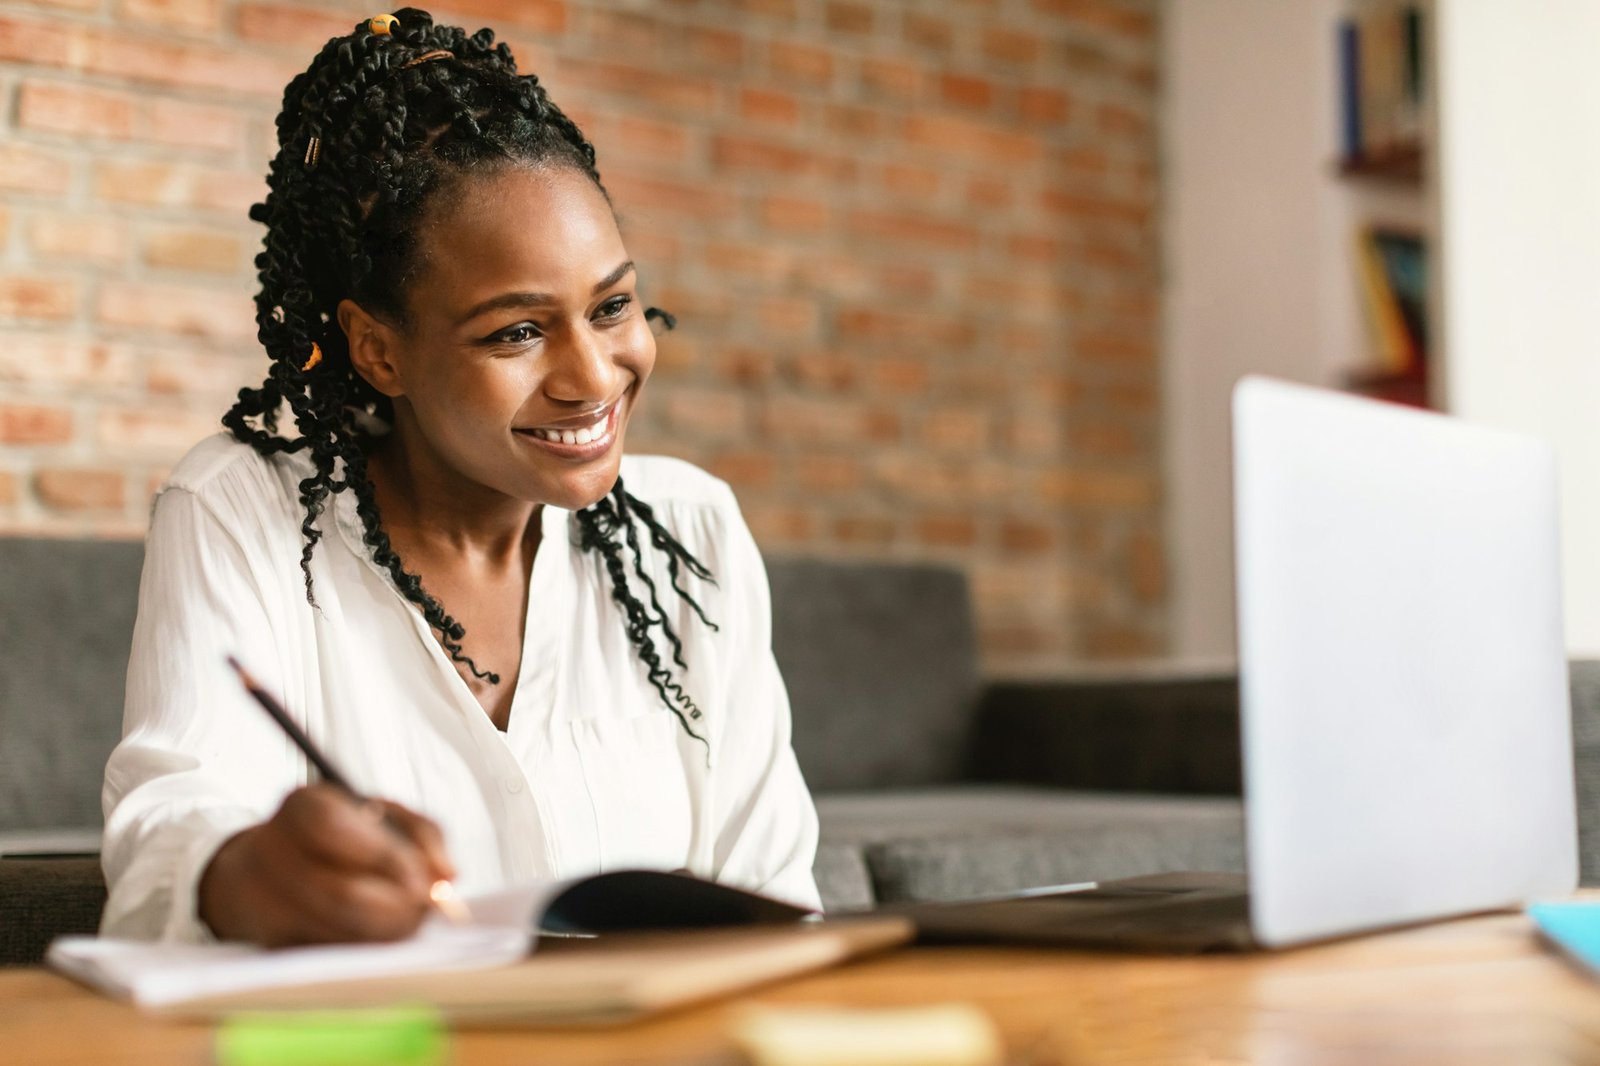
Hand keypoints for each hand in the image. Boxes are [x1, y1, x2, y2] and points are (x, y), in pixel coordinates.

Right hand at [198, 784, 456, 946]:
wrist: (266, 867)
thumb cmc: (342, 834)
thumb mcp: (383, 814)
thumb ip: (424, 835)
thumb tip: (449, 876)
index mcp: (301, 806)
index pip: (341, 831)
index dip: (388, 860)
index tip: (425, 884)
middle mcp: (270, 850)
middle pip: (343, 893)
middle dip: (397, 908)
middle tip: (425, 909)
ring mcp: (263, 900)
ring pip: (339, 929)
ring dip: (387, 930)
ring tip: (410, 918)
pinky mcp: (270, 941)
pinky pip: (331, 951)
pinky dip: (366, 945)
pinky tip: (380, 932)